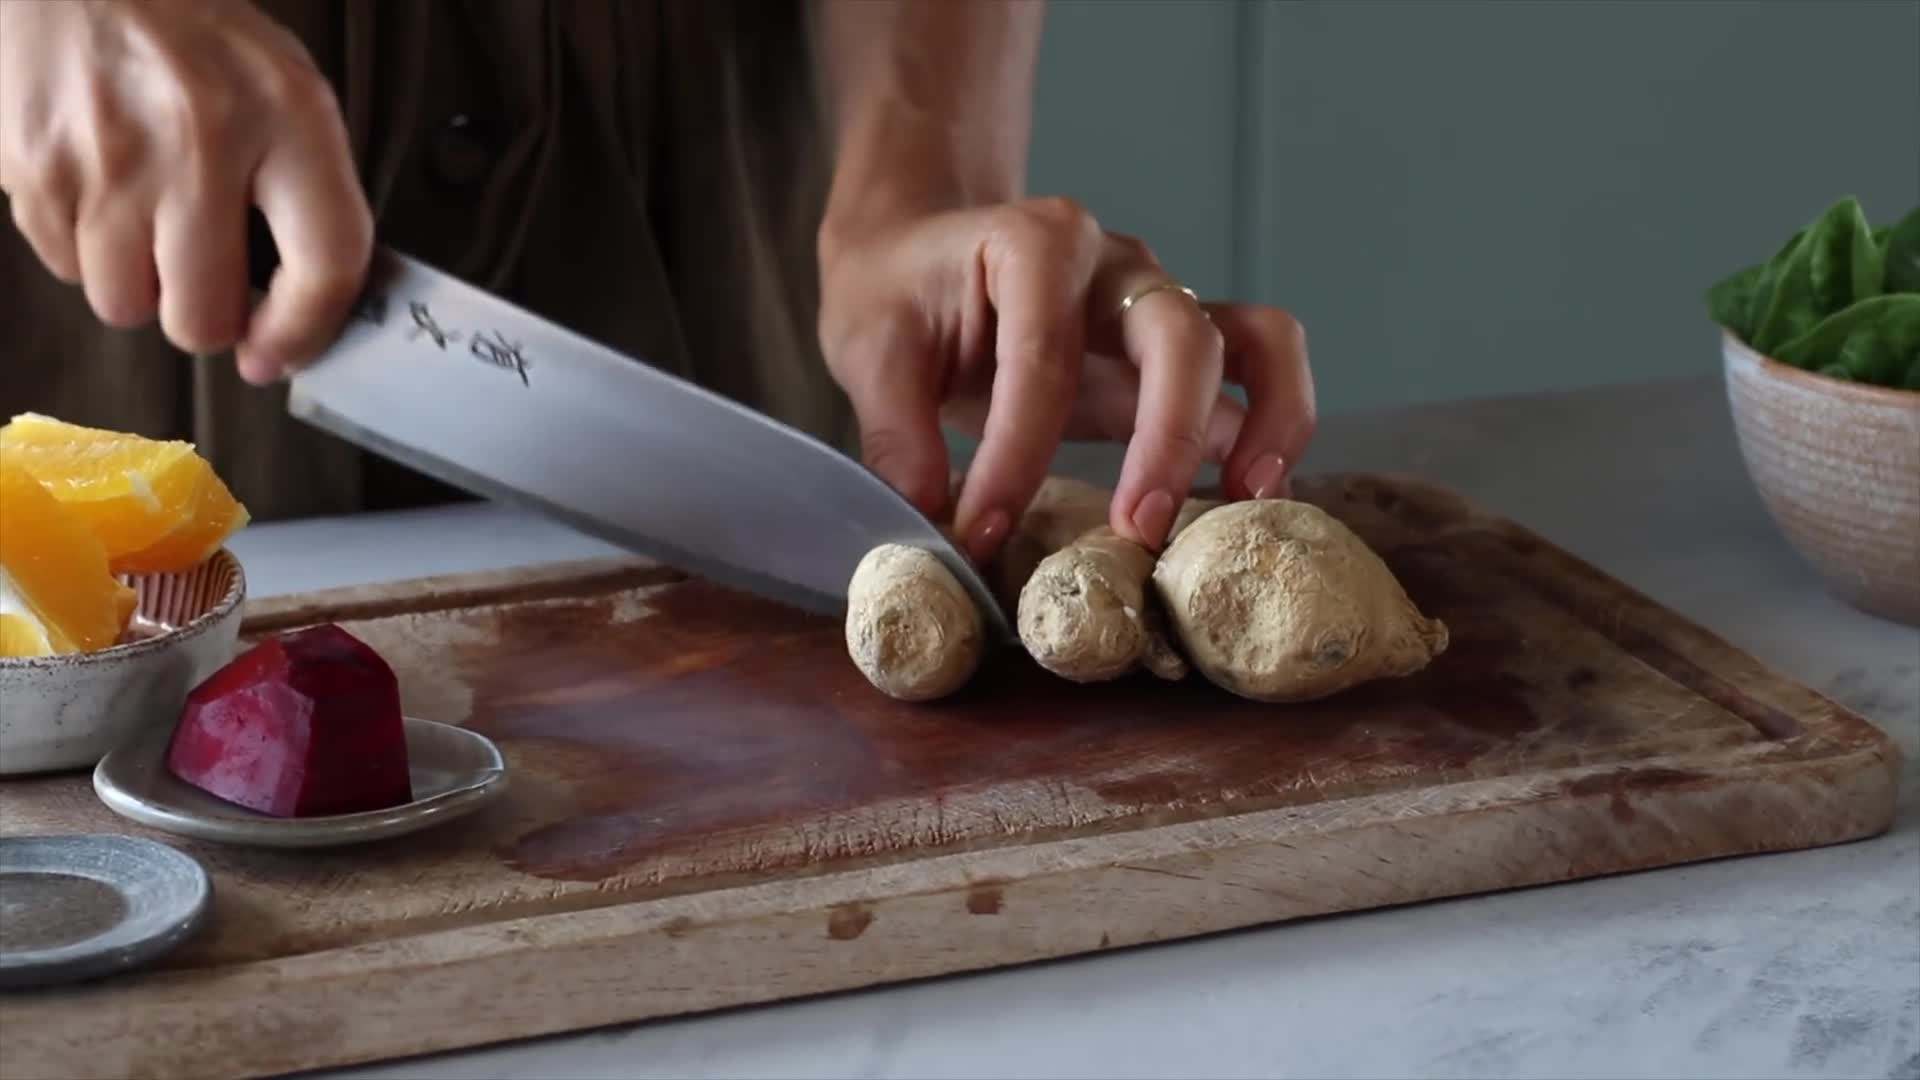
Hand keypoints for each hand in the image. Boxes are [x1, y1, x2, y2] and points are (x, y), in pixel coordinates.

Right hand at [0, 0, 370, 383]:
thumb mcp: (289, 94)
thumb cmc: (197, 41)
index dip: (305, 331)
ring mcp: (106, 163)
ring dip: (141, 285)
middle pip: (201, 317)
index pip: (325, 265)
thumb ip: (311, 197)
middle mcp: (197, 144)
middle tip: (206, 282)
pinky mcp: (34, 171)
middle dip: (206, 318)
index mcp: (284, 119)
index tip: (280, 351)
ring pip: (125, 305)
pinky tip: (104, 194)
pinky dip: (87, 250)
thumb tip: (305, 311)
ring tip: (149, 224)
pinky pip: (66, 268)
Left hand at [818, 196, 1315, 562]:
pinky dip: (1269, 427)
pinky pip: (1258, 370)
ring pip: (1255, 338)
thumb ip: (896, 432)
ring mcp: (1157, 303)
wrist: (917, 249)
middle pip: (1179, 334)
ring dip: (1267, 420)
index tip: (979, 532)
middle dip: (1166, 437)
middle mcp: (1115, 264)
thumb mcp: (869, 348)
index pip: (1041, 357)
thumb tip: (928, 519)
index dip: (1014, 456)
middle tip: (1137, 529)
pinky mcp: (1175, 353)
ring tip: (1250, 499)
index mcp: (1034, 242)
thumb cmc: (896, 291)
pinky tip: (1245, 496)